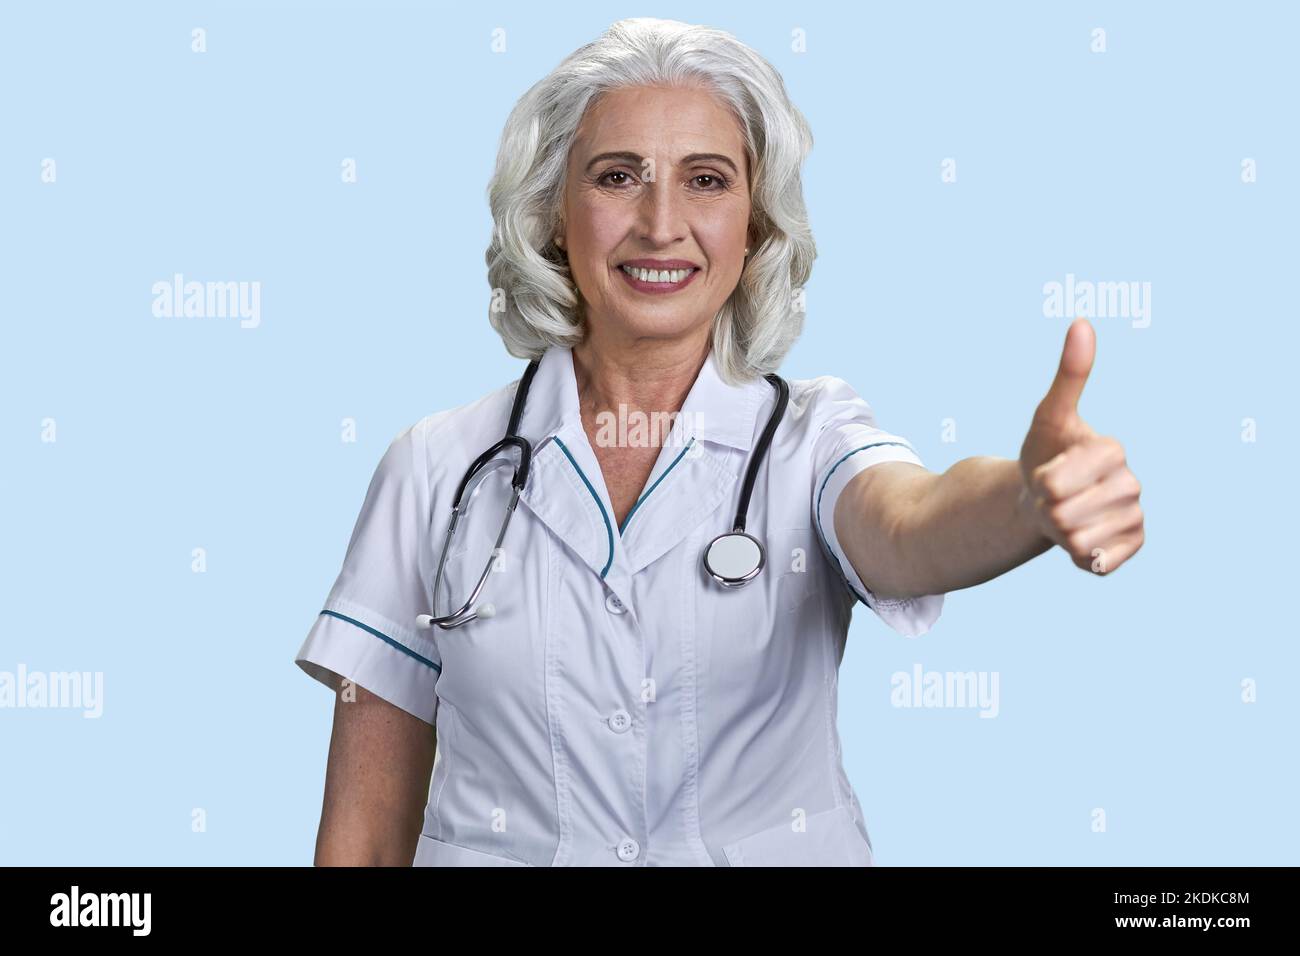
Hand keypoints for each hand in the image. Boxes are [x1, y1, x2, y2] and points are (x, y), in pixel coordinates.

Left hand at [1017, 318, 1144, 573]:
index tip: (1048, 472)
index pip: (1057, 482)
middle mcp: (1132, 484)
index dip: (1041, 483)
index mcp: (1113, 450)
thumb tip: (1082, 322)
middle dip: (1046, 510)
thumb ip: (1069, 376)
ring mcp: (1135, 517)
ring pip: (1076, 539)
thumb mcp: (1048, 417)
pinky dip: (1077, 556)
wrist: (1046, 498)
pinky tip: (1079, 539)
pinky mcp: (1133, 546)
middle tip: (1052, 498)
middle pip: (1064, 513)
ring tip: (1063, 515)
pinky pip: (1094, 562)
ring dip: (1058, 533)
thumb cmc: (1045, 454)